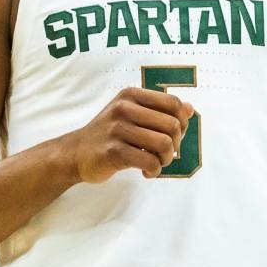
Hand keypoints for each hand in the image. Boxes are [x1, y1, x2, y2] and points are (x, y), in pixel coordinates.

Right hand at [63, 87, 191, 183]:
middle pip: (172, 125)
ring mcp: (117, 129)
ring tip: (157, 162)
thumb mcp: (133, 114)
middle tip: (164, 153)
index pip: (174, 103)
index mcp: (131, 95)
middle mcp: (124, 108)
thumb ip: (161, 111)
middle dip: (176, 144)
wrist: (75, 153)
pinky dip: (155, 170)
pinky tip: (147, 171)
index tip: (173, 135)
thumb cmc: (110, 134)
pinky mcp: (113, 151)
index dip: (182, 122)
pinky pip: (150, 161)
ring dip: (167, 158)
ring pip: (164, 144)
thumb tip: (191, 109)